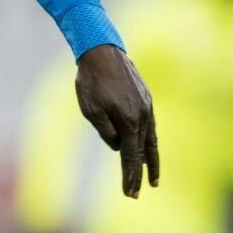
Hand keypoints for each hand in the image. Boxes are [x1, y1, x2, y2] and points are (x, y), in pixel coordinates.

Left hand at [75, 43, 158, 197]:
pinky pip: (150, 127)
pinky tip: (149, 149)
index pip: (131, 156)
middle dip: (140, 174)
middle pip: (143, 152)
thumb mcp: (90, 109)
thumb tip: (119, 147)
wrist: (101, 52)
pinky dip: (150, 142)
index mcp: (128, 120)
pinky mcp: (147, 100)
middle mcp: (143, 116)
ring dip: (151, 160)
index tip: (130, 192)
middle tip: (136, 192)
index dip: (130, 175)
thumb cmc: (91, 81)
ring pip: (151, 140)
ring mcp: (148, 107)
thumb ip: (106, 132)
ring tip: (153, 178)